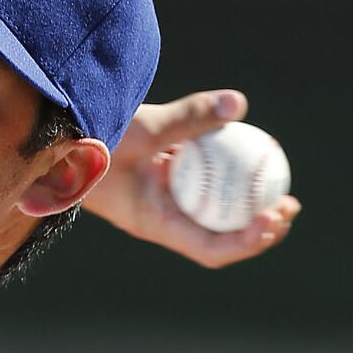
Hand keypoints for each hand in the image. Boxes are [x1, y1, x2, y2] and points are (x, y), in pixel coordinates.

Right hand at [82, 89, 300, 267]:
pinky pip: (204, 188)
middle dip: (261, 230)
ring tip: (280, 188)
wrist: (64, 141)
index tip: (271, 216)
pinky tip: (248, 158)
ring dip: (250, 209)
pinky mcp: (164, 185)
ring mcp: (164, 204)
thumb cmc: (93, 140)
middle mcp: (162, 221)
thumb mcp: (141, 128)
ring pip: (216, 216)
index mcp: (155, 223)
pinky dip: (228, 181)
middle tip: (288, 204)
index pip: (209, 248)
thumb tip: (237, 104)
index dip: (246, 241)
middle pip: (220, 239)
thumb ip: (188, 117)